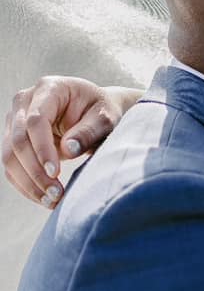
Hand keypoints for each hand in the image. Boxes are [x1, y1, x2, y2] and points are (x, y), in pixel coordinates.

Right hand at [2, 77, 132, 207]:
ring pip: (9, 154)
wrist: (96, 111)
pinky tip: (43, 198)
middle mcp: (25, 101)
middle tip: (56, 195)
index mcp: (49, 88)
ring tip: (51, 201)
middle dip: (35, 171)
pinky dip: (24, 184)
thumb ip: (88, 132)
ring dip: (28, 182)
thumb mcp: (106, 118)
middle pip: (18, 140)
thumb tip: (68, 150)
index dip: (43, 149)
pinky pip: (11, 164)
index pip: (36, 121)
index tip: (57, 173)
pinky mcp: (15, 137)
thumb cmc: (103, 112)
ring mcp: (16, 119)